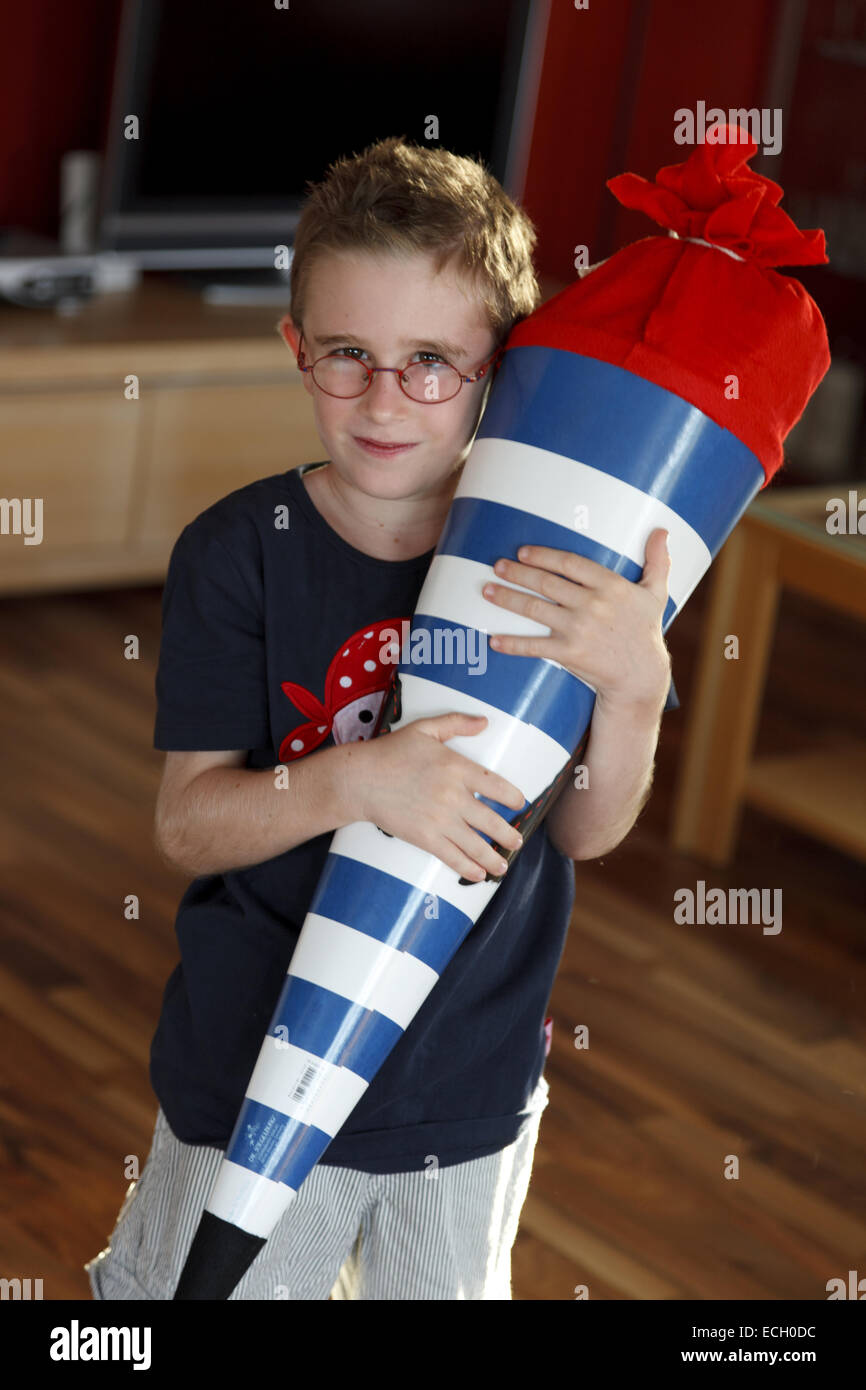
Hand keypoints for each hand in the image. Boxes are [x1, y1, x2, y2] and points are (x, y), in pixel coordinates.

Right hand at [339, 713, 524, 881]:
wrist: (360, 779)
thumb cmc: (391, 752)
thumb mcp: (425, 729)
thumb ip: (457, 723)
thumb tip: (484, 722)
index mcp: (457, 767)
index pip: (496, 784)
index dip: (513, 797)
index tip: (520, 804)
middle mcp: (453, 795)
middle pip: (491, 821)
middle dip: (509, 835)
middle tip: (517, 841)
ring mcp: (440, 819)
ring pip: (475, 844)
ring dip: (493, 858)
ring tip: (502, 866)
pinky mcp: (424, 837)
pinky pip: (453, 856)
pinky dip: (468, 868)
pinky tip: (478, 875)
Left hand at [481, 530, 671, 710]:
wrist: (641, 675)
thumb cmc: (645, 630)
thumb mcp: (656, 593)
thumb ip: (657, 561)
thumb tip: (662, 530)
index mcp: (610, 586)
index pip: (569, 563)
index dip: (543, 556)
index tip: (523, 552)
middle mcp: (592, 604)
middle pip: (546, 583)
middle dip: (517, 573)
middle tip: (497, 566)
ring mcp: (579, 629)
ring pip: (534, 609)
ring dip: (507, 599)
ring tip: (486, 590)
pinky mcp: (569, 653)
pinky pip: (534, 646)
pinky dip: (512, 643)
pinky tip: (493, 639)